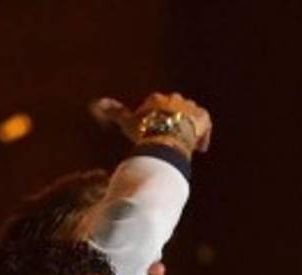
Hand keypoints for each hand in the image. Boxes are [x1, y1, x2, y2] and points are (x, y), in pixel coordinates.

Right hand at [90, 91, 211, 152]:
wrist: (164, 137)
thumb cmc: (143, 132)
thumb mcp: (126, 122)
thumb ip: (113, 112)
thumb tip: (95, 103)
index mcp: (156, 98)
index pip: (157, 106)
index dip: (157, 121)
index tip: (156, 133)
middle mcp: (173, 98)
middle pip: (175, 110)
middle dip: (174, 122)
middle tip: (172, 140)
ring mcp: (189, 106)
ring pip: (191, 117)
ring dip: (189, 129)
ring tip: (186, 146)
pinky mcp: (202, 116)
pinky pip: (205, 125)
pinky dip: (203, 137)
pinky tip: (200, 149)